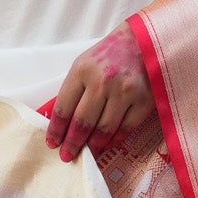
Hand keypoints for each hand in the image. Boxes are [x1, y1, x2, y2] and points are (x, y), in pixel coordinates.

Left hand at [47, 23, 155, 161]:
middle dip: (72, 143)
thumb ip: (73, 90)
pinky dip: (115, 139)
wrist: (143, 41)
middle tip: (66, 156)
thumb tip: (62, 123)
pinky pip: (125, 128)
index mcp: (82, 70)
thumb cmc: (108, 55)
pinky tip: (107, 143)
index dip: (56, 130)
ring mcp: (125, 91)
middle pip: (82, 123)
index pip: (63, 108)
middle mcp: (103, 81)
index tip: (52, 143)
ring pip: (104, 129)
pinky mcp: (144, 99)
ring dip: (93, 145)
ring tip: (87, 153)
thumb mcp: (84, 65)